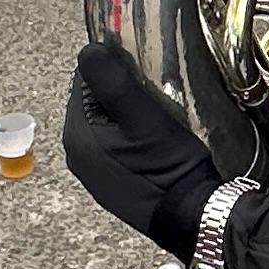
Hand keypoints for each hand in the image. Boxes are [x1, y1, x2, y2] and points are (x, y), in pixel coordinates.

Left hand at [64, 39, 220, 256]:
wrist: (192, 217)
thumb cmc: (167, 166)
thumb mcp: (143, 118)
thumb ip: (111, 82)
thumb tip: (88, 51)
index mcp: (77, 135)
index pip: (85, 81)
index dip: (114, 69)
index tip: (143, 72)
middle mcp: (77, 155)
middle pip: (95, 103)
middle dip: (121, 92)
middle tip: (155, 94)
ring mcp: (93, 172)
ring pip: (107, 124)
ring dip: (128, 114)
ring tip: (159, 115)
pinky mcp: (111, 183)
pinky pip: (116, 146)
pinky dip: (131, 136)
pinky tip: (155, 140)